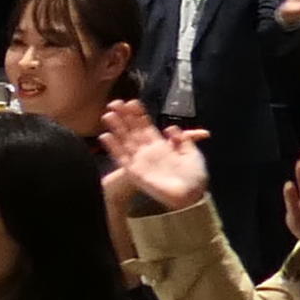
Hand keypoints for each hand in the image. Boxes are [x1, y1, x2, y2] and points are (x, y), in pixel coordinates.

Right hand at [96, 102, 211, 211]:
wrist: (190, 197)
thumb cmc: (194, 177)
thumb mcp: (192, 154)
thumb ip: (183, 140)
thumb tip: (171, 128)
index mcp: (161, 146)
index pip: (146, 126)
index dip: (139, 114)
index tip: (132, 102)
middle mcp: (148, 151)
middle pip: (133, 130)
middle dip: (125, 116)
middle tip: (115, 102)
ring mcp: (140, 161)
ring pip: (125, 141)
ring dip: (116, 128)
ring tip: (107, 114)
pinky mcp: (134, 172)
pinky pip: (121, 158)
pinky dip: (113, 147)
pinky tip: (105, 136)